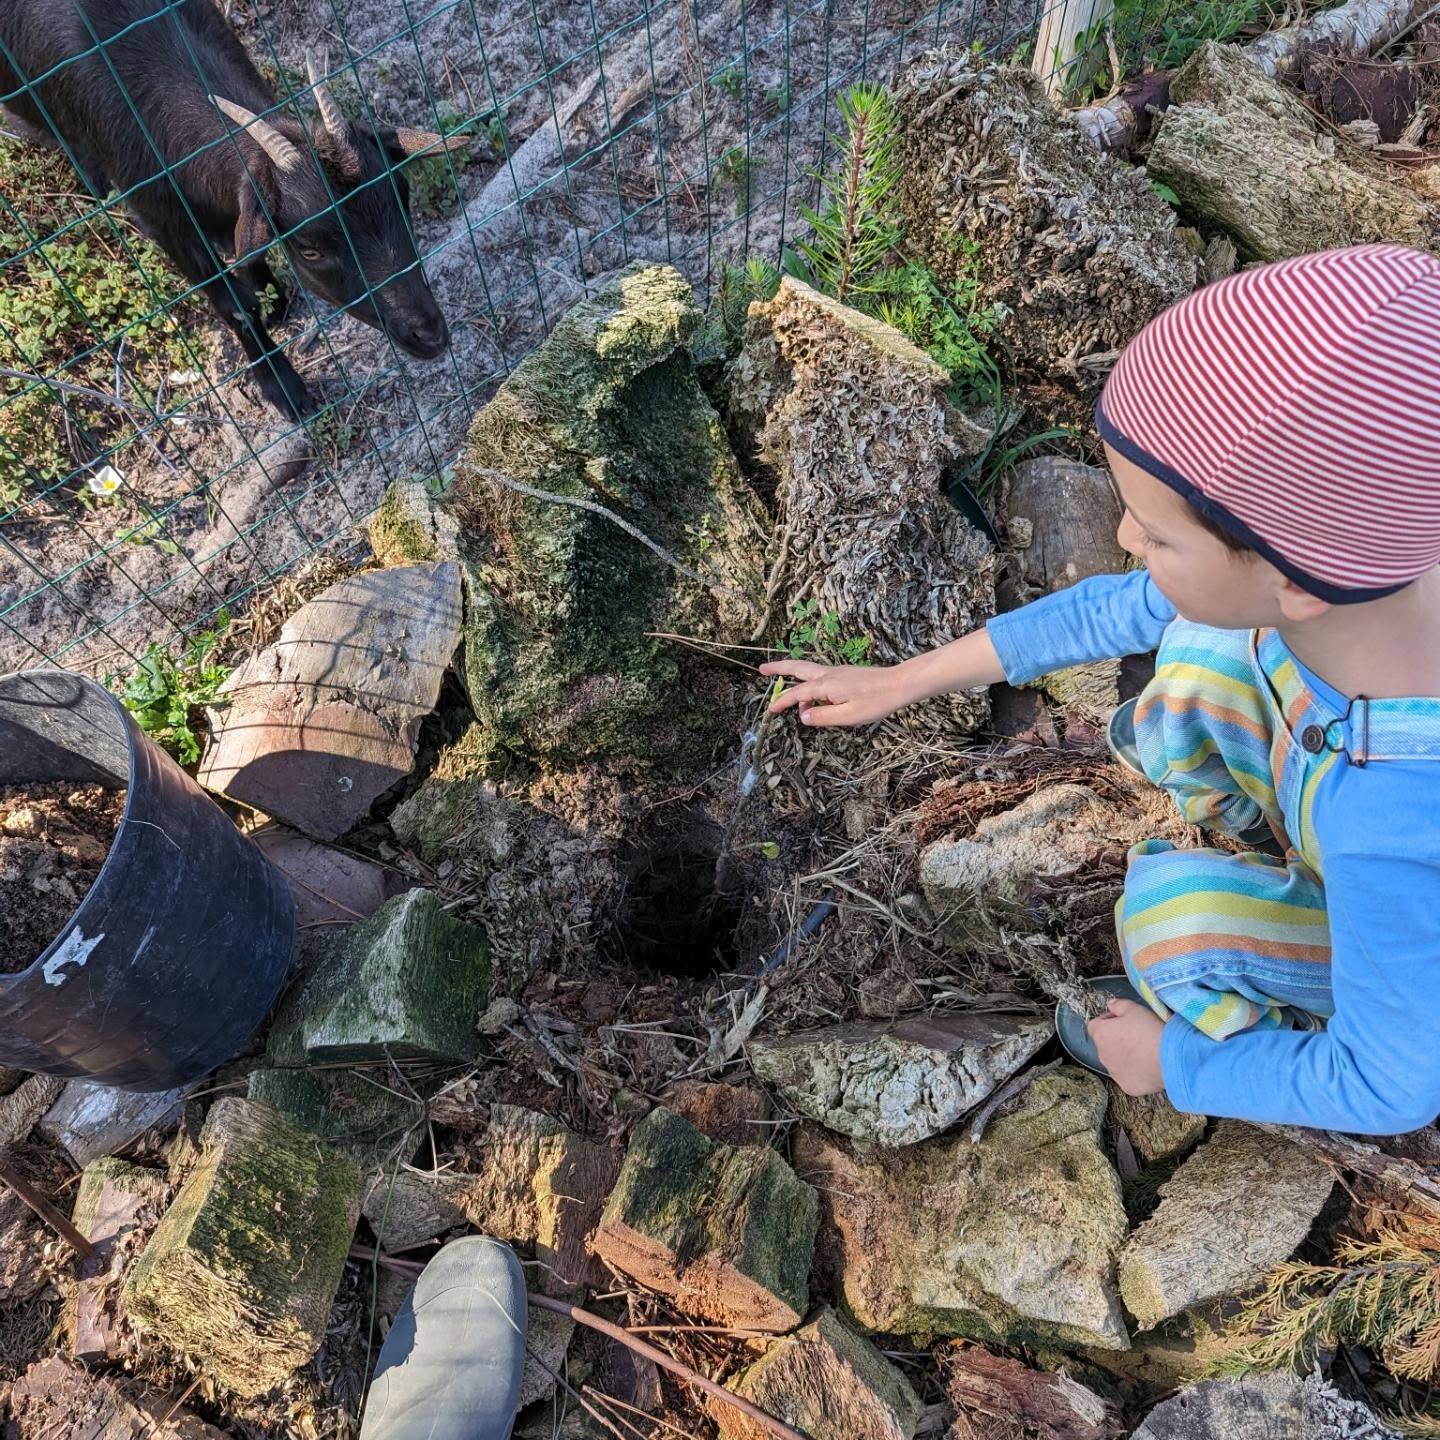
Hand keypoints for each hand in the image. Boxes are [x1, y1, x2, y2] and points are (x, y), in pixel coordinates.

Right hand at [759, 659, 911, 727]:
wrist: (898, 684)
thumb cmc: (876, 702)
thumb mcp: (848, 716)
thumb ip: (823, 716)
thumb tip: (803, 716)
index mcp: (826, 685)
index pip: (797, 694)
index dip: (782, 702)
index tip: (770, 710)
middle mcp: (827, 674)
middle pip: (797, 668)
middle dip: (778, 669)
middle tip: (761, 669)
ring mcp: (836, 672)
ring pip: (807, 670)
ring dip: (792, 674)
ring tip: (785, 691)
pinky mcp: (844, 674)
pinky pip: (819, 676)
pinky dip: (809, 683)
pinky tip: (813, 697)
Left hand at [1088, 998, 1166, 1095]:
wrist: (1171, 1057)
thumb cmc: (1151, 1030)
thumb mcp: (1134, 1009)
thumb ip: (1118, 1005)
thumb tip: (1111, 1005)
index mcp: (1100, 1035)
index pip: (1095, 1025)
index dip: (1108, 1021)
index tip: (1122, 1020)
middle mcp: (1102, 1056)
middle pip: (1105, 1045)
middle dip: (1117, 1040)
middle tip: (1137, 1037)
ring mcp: (1114, 1073)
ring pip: (1116, 1063)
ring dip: (1125, 1057)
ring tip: (1145, 1052)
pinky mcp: (1127, 1086)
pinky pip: (1128, 1077)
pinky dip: (1136, 1073)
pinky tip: (1149, 1066)